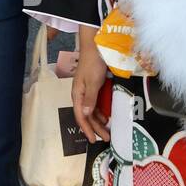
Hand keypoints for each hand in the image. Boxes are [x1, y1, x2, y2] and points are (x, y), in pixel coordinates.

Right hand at [73, 26, 109, 142]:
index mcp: (77, 95)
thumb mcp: (92, 82)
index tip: (93, 140)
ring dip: (99, 121)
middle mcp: (81, 95)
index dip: (86, 129)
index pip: (81, 117)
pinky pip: (96, 103)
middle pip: (87, 116)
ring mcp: (87, 91)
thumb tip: (86, 115)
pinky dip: (101, 111)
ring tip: (107, 130)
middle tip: (105, 138)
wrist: (95, 46)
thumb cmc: (92, 63)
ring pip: (92, 111)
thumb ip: (90, 99)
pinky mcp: (93, 87)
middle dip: (95, 128)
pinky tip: (107, 116)